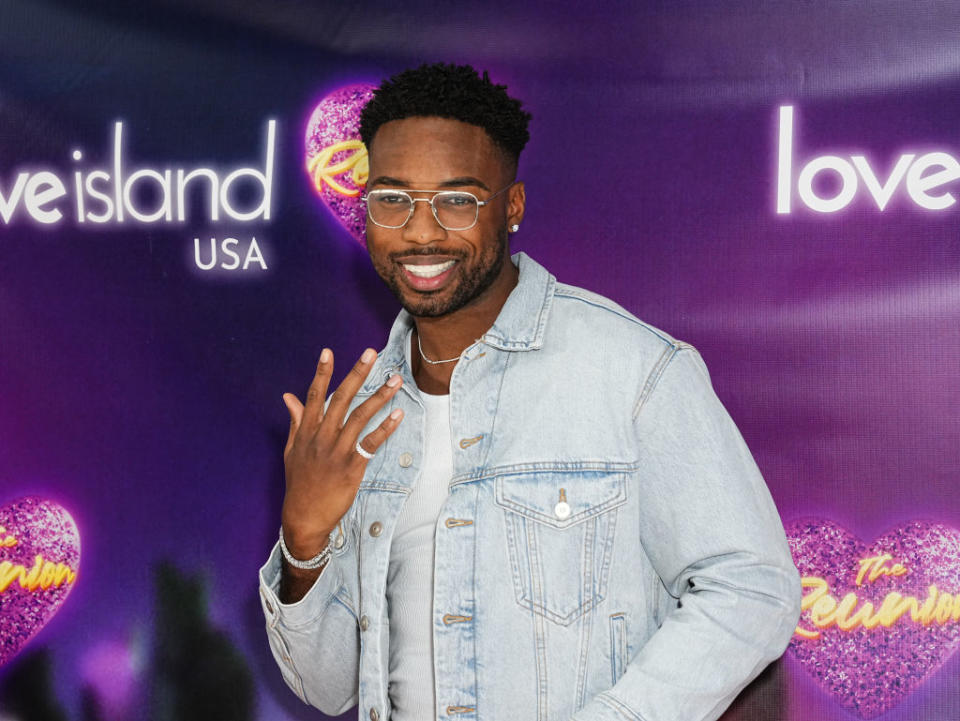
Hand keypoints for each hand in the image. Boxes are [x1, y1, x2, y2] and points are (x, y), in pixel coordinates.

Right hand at [280, 347, 403, 558]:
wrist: (304, 518)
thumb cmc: (299, 483)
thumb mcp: (292, 450)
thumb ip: (295, 421)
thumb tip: (288, 396)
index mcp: (306, 432)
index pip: (314, 396)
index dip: (322, 373)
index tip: (328, 352)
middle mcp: (321, 438)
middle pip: (340, 399)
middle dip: (356, 374)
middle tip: (370, 353)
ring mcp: (337, 452)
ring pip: (359, 417)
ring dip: (379, 396)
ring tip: (395, 380)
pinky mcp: (352, 467)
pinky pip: (371, 443)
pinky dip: (385, 427)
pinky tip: (398, 413)